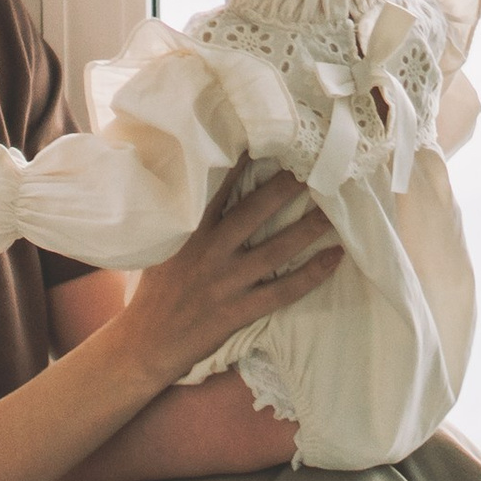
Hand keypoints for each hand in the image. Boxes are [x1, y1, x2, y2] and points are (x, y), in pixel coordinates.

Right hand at [118, 168, 341, 384]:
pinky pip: (283, 291)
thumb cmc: (155, 291)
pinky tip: (334, 259)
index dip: (243, 162)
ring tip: (333, 210)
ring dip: (308, 229)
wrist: (146, 342)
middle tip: (314, 165)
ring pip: (276, 250)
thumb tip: (199, 186)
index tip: (267, 138)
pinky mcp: (238, 310)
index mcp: (189, 231)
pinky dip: (312, 275)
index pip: (218, 187)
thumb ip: (182, 220)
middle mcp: (210, 251)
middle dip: (285, 187)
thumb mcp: (160, 247)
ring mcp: (226, 282)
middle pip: (254, 212)